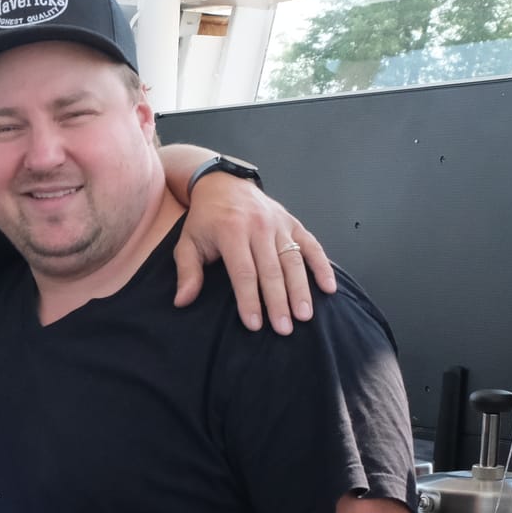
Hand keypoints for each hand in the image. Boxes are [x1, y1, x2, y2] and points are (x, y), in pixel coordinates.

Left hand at [174, 174, 334, 334]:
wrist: (224, 184)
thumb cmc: (206, 218)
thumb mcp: (188, 242)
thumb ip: (187, 272)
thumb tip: (182, 301)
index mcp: (231, 231)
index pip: (244, 272)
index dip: (250, 300)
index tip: (254, 324)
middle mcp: (259, 227)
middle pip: (272, 270)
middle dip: (278, 302)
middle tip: (284, 328)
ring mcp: (279, 225)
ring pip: (293, 261)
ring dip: (301, 290)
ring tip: (305, 315)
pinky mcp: (293, 224)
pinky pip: (312, 246)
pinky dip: (322, 266)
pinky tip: (329, 288)